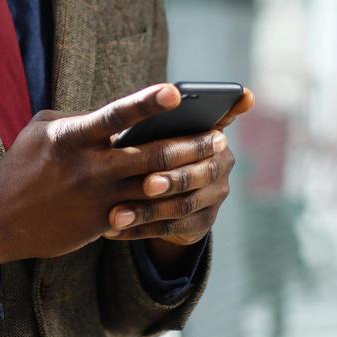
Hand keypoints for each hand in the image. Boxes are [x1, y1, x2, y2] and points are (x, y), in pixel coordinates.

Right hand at [0, 84, 224, 268]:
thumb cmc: (23, 165)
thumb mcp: (45, 129)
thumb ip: (85, 120)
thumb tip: (125, 116)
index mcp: (72, 136)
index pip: (116, 115)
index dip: (147, 102)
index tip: (176, 92)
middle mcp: (89, 167)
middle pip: (151, 155)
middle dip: (190, 144)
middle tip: (220, 135)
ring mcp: (98, 197)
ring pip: (155, 184)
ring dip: (188, 173)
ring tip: (213, 161)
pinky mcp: (102, 222)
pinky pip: (143, 210)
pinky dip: (168, 199)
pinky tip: (191, 191)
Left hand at [103, 87, 253, 248]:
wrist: (164, 188)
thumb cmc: (154, 144)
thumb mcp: (156, 128)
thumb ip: (158, 117)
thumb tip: (147, 106)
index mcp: (215, 131)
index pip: (219, 124)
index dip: (211, 123)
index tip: (198, 120)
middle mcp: (222, 163)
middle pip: (202, 172)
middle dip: (173, 178)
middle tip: (147, 184)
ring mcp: (214, 196)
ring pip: (183, 206)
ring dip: (149, 210)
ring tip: (117, 215)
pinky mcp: (200, 223)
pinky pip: (170, 229)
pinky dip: (140, 229)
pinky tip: (114, 230)